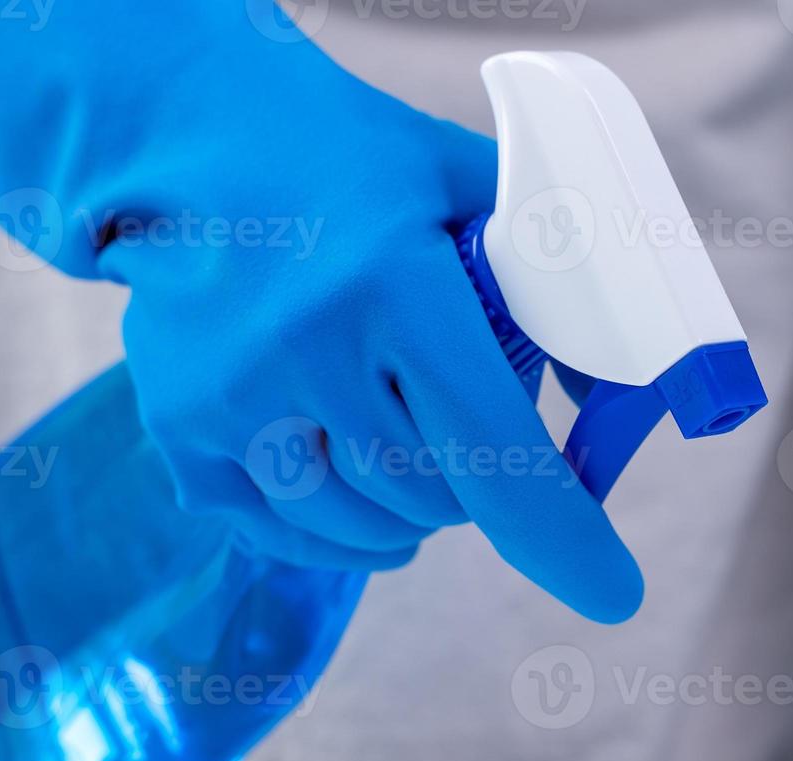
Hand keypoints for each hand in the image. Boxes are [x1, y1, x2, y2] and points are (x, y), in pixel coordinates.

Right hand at [0, 2, 642, 621]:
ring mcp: (231, 395)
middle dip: (476, 493)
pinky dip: (339, 543)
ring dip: (410, 519)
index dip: (559, 533)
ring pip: (358, 525)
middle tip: (476, 446)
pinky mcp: (180, 427)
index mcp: (393, 281)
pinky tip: (370, 527)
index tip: (613, 593)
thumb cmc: (343, 153)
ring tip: (421, 478)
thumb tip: (607, 397)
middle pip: (430, 496)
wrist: (179, 134)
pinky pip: (280, 532)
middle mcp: (306, 346)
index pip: (493, 443)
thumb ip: (545, 274)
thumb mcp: (461, 181)